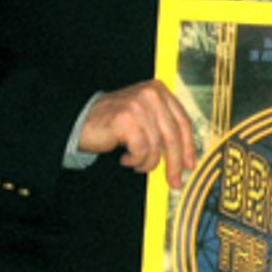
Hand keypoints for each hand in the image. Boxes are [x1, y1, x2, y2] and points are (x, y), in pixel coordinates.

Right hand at [78, 80, 196, 187]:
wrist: (81, 120)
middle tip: (174, 180)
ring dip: (147, 162)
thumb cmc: (115, 122)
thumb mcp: (145, 117)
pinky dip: (135, 160)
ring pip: (156, 146)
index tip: (190, 164)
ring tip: (137, 163)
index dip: (189, 145)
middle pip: (173, 135)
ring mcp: (138, 105)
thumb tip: (185, 157)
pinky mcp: (125, 119)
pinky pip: (140, 149)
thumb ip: (164, 128)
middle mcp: (151, 95)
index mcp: (160, 91)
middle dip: (175, 162)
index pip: (183, 121)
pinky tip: (126, 158)